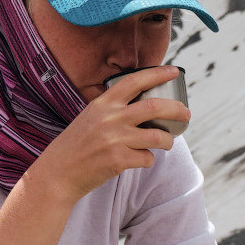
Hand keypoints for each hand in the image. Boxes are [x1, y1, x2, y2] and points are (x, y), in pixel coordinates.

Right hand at [24, 66, 188, 205]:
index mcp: (103, 104)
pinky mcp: (119, 161)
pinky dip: (147, 160)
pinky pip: (146, 159)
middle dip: (177, 109)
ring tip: (167, 143)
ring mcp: (115, 140)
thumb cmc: (76, 145)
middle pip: (155, 107)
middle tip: (186, 113)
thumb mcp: (90, 117)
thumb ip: (113, 109)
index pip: (134, 81)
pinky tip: (139, 160)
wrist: (58, 173)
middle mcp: (110, 118)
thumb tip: (146, 106)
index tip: (173, 71)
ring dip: (168, 141)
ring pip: (157, 137)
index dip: (157, 74)